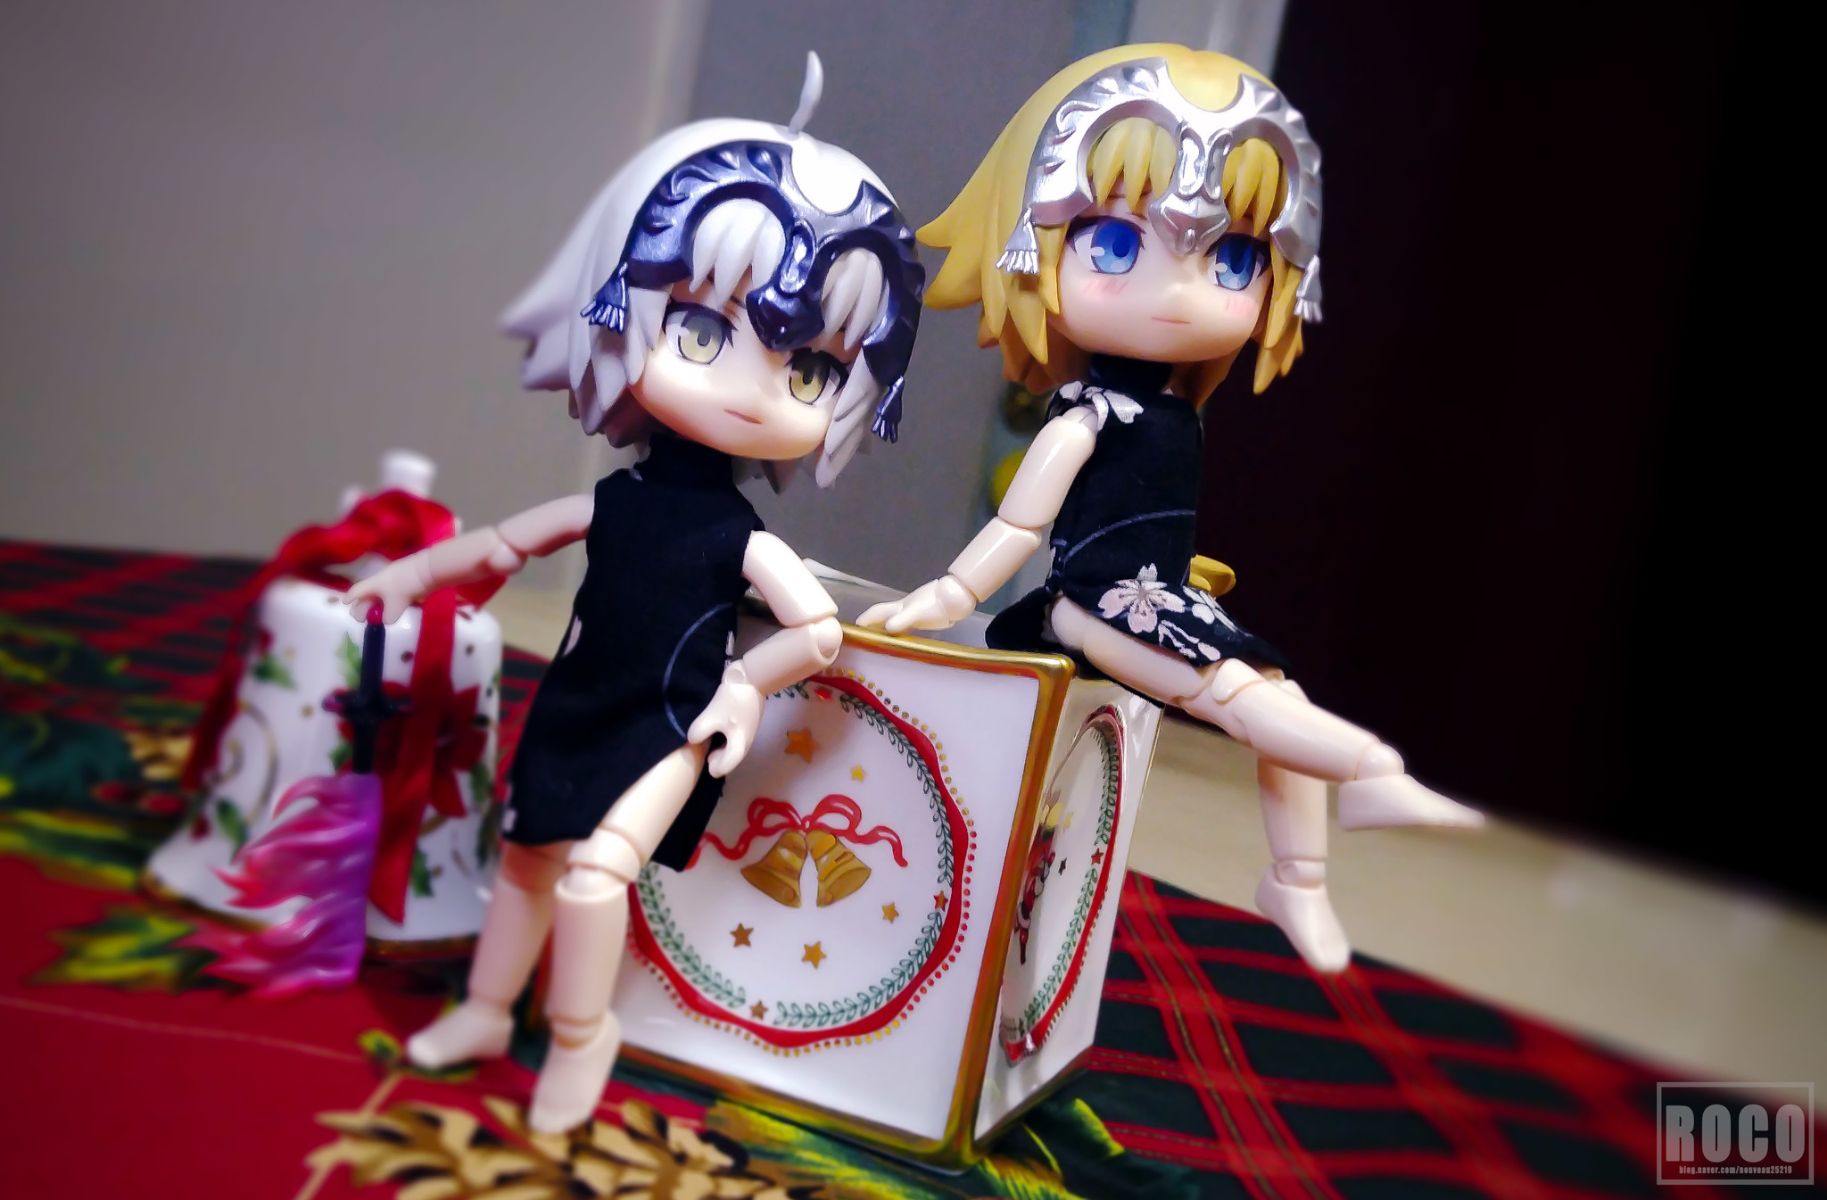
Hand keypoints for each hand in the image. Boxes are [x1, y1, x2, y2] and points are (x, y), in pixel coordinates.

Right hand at [342, 560, 421, 624]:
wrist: (428, 570)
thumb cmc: (406, 585)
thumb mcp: (395, 605)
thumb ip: (388, 616)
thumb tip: (386, 620)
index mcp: (373, 583)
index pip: (357, 591)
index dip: (350, 597)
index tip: (344, 603)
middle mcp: (381, 581)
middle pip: (368, 594)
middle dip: (363, 606)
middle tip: (360, 618)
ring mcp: (394, 581)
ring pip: (381, 595)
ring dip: (377, 606)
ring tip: (377, 617)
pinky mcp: (406, 582)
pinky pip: (393, 594)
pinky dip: (390, 603)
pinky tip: (394, 609)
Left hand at [688, 665, 762, 777]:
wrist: (751, 678)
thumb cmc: (732, 700)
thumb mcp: (710, 717)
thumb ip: (698, 733)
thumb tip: (694, 740)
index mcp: (739, 747)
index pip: (723, 769)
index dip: (711, 766)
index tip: (704, 756)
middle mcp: (746, 743)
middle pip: (729, 760)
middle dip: (716, 758)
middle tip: (704, 748)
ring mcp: (748, 733)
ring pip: (732, 748)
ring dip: (720, 747)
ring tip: (708, 736)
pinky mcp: (747, 723)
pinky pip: (733, 738)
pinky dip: (724, 737)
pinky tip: (716, 726)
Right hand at [856, 575, 976, 634]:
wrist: (955, 598)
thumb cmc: (934, 603)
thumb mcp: (916, 612)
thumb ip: (902, 620)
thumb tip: (887, 629)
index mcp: (898, 608)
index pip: (876, 612)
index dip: (864, 620)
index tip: (853, 629)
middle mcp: (902, 610)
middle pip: (882, 617)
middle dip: (871, 625)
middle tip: (863, 638)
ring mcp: (912, 613)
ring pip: (892, 622)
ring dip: (884, 630)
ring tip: (877, 642)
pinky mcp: (922, 618)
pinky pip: (904, 627)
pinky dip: (898, 633)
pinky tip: (899, 640)